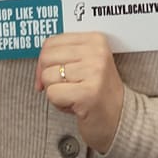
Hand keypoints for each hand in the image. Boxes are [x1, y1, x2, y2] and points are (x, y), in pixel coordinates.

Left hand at [36, 32, 124, 153]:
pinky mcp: (88, 93)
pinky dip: (58, 103)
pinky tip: (74, 105)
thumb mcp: (85, 63)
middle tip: (63, 87)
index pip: (52, 42)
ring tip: (73, 96)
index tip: (49, 73)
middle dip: (47, 76)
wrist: (120, 118)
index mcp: (95, 40)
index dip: (43, 61)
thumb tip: (38, 63)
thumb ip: (63, 55)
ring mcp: (94, 72)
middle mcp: (96, 52)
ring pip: (48, 77)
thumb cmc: (97, 91)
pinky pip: (53, 93)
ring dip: (55, 91)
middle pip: (47, 58)